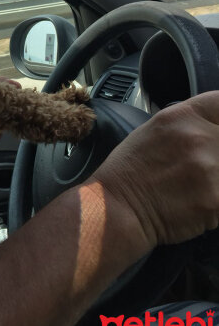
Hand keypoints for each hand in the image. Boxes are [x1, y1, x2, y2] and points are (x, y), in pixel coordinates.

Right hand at [91, 91, 218, 248]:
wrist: (117, 209)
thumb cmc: (131, 170)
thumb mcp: (156, 129)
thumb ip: (190, 124)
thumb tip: (214, 127)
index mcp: (182, 116)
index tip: (215, 130)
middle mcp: (198, 137)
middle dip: (218, 151)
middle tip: (206, 163)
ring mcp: (209, 169)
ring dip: (217, 177)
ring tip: (197, 184)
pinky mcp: (216, 201)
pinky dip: (216, 200)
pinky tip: (197, 201)